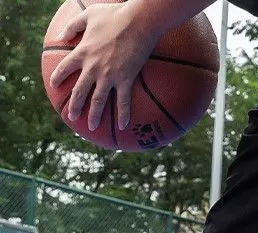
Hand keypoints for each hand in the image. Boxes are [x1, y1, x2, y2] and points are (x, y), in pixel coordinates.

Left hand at [50, 3, 159, 131]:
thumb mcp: (89, 14)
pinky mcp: (125, 80)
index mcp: (83, 52)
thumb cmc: (115, 15)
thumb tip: (61, 36)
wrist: (137, 22)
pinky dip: (122, 114)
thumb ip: (73, 25)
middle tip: (71, 116)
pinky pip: (123, 101)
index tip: (55, 86)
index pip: (65, 68)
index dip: (59, 77)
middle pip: (80, 91)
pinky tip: (122, 126)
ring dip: (94, 115)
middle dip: (74, 105)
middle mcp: (93, 67)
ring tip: (91, 126)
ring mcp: (109, 76)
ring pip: (98, 100)